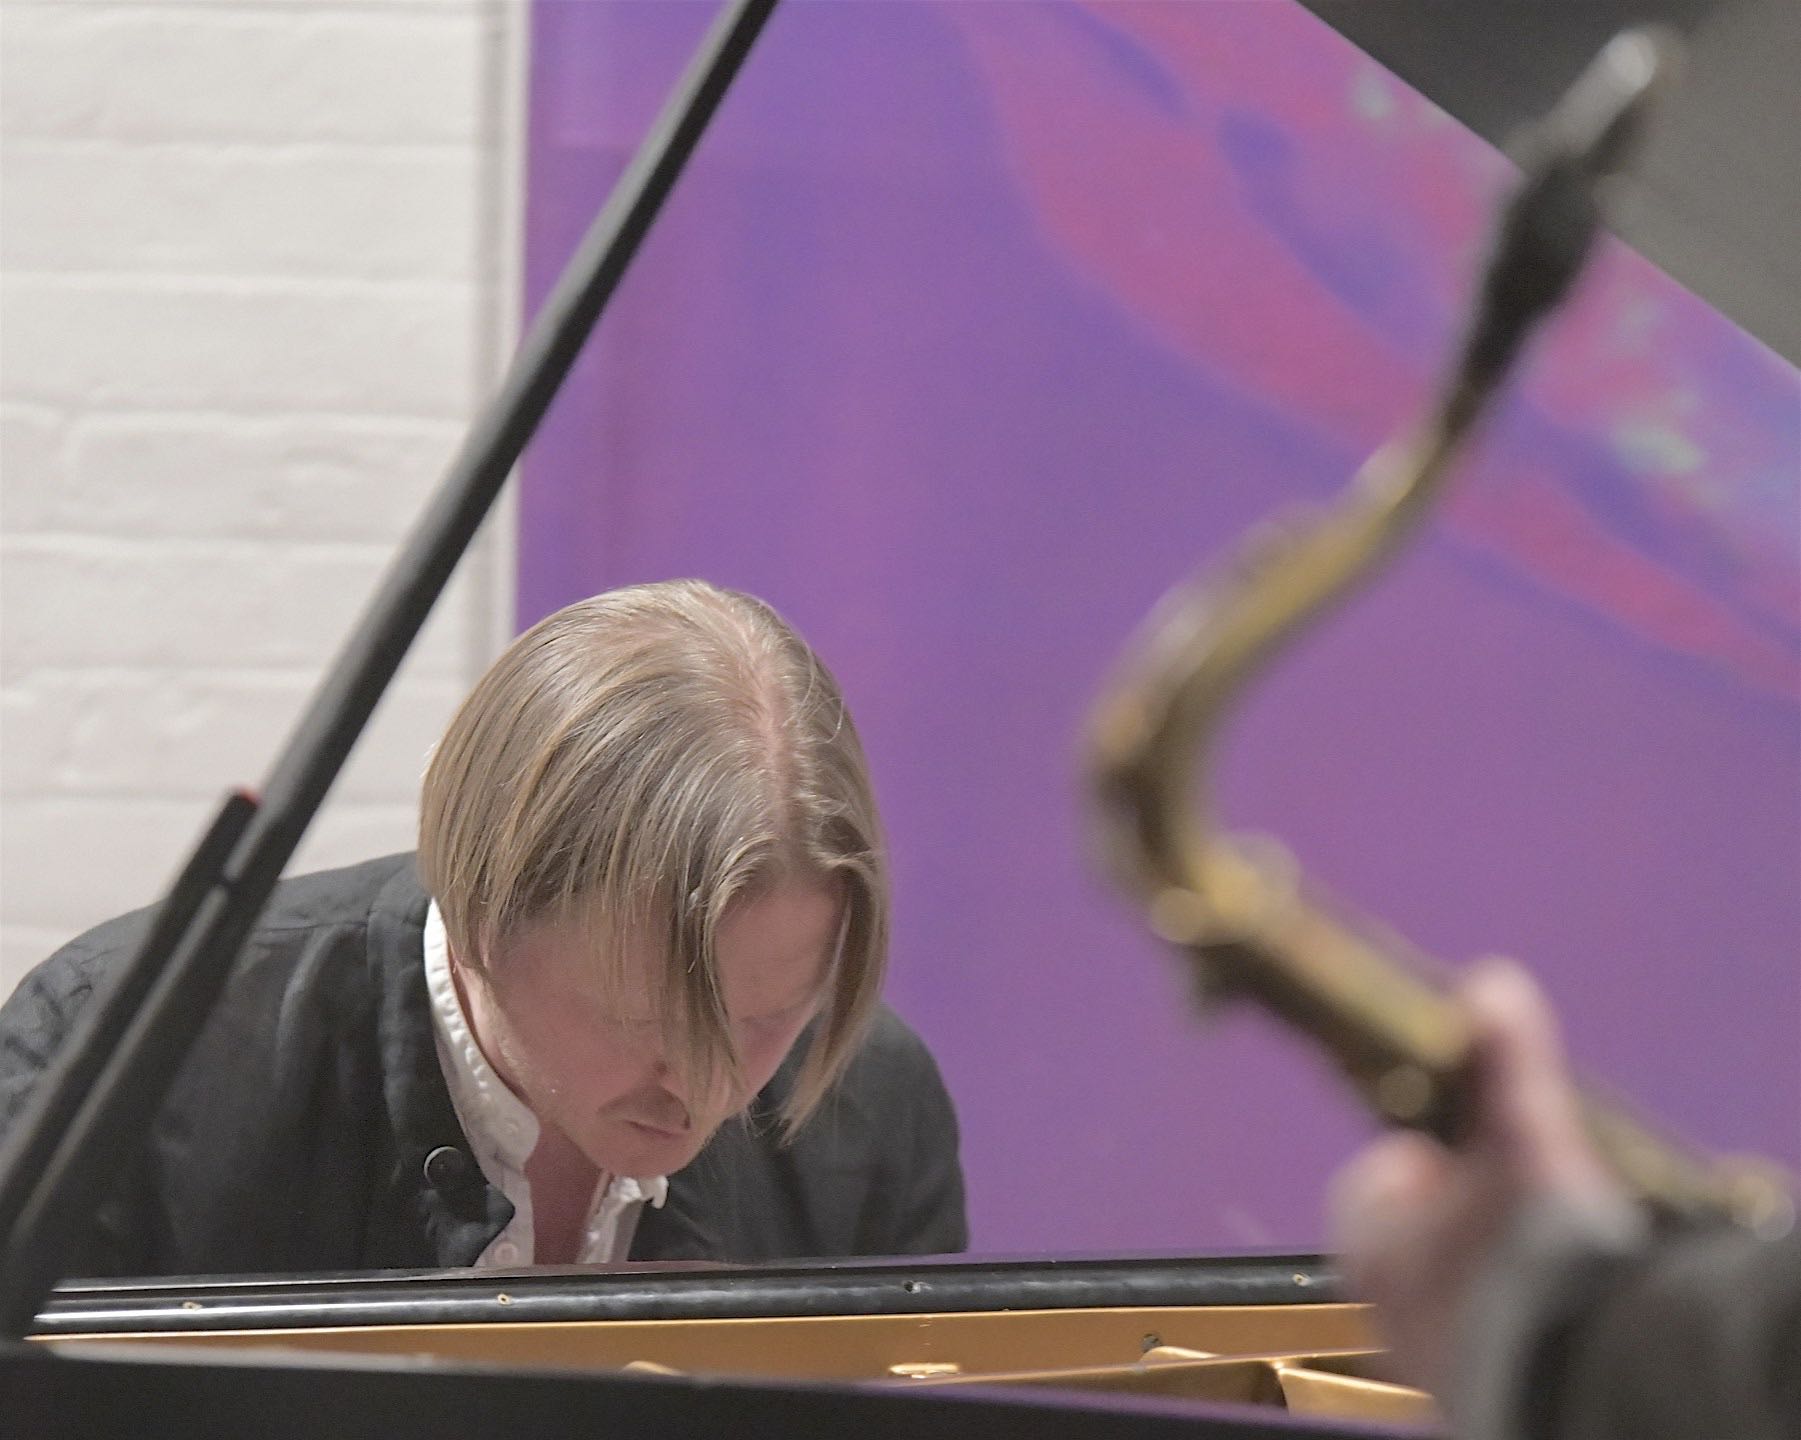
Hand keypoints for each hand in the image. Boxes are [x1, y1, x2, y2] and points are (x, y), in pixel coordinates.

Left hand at [1328, 958, 1632, 1396]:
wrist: (1575, 1377)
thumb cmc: (1530, 1254)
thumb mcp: (1523, 1134)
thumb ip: (1506, 1061)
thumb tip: (1492, 982)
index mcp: (1367, 1235)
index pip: (1382, 1178)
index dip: (1431, 1154)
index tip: (1476, 1145)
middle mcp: (1379, 1301)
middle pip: (1418, 1232)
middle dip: (1467, 1209)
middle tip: (1522, 1195)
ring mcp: (1422, 1351)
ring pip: (1450, 1286)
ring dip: (1491, 1261)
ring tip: (1548, 1248)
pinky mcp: (1469, 1386)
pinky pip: (1483, 1334)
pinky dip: (1514, 1313)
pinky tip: (1559, 1300)